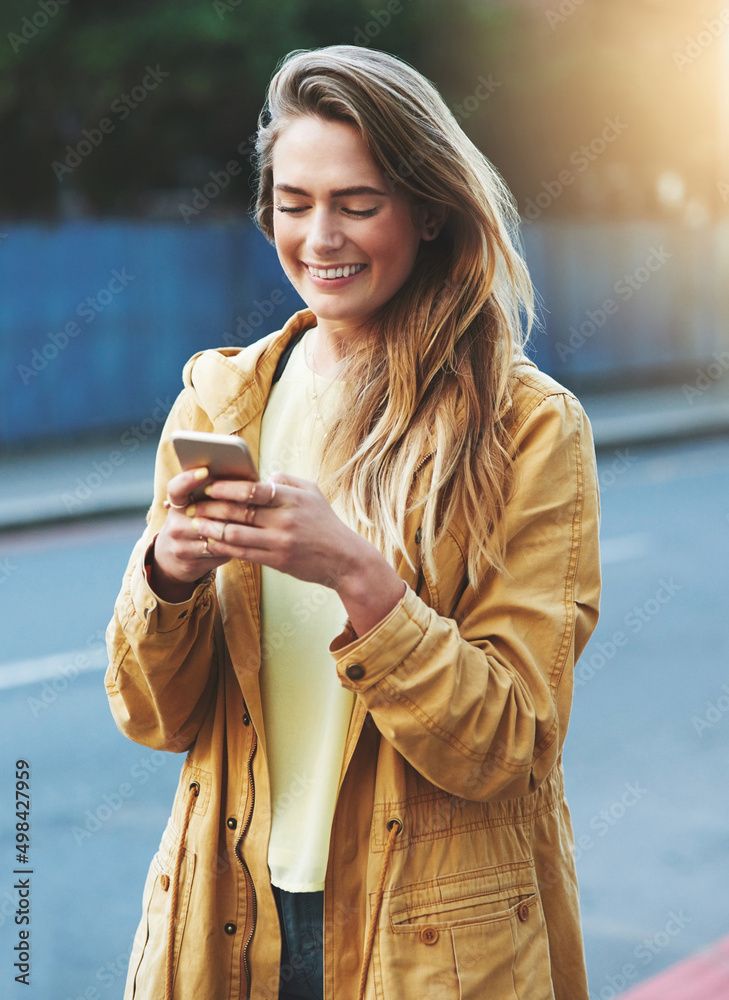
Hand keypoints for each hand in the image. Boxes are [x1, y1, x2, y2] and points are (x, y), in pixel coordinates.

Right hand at [150, 466, 239, 601]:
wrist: (171, 558)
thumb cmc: (194, 524)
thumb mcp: (194, 507)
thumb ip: (212, 495)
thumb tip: (247, 477)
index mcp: (176, 505)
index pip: (176, 488)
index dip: (188, 479)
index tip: (205, 471)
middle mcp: (174, 524)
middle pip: (205, 512)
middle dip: (230, 506)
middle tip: (251, 499)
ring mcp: (180, 546)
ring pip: (216, 535)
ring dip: (237, 528)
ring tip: (255, 521)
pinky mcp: (190, 563)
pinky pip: (220, 553)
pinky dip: (235, 546)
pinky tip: (248, 541)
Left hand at [191, 471, 405, 634]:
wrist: (344, 559)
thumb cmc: (325, 523)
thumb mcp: (312, 492)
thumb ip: (285, 481)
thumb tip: (260, 477)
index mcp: (291, 498)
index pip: (253, 489)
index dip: (226, 487)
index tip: (208, 485)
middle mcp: (284, 519)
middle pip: (239, 511)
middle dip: (211, 507)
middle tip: (193, 504)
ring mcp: (279, 541)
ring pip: (235, 533)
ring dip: (211, 528)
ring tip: (195, 523)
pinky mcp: (276, 560)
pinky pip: (242, 552)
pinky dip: (223, 546)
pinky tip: (210, 541)